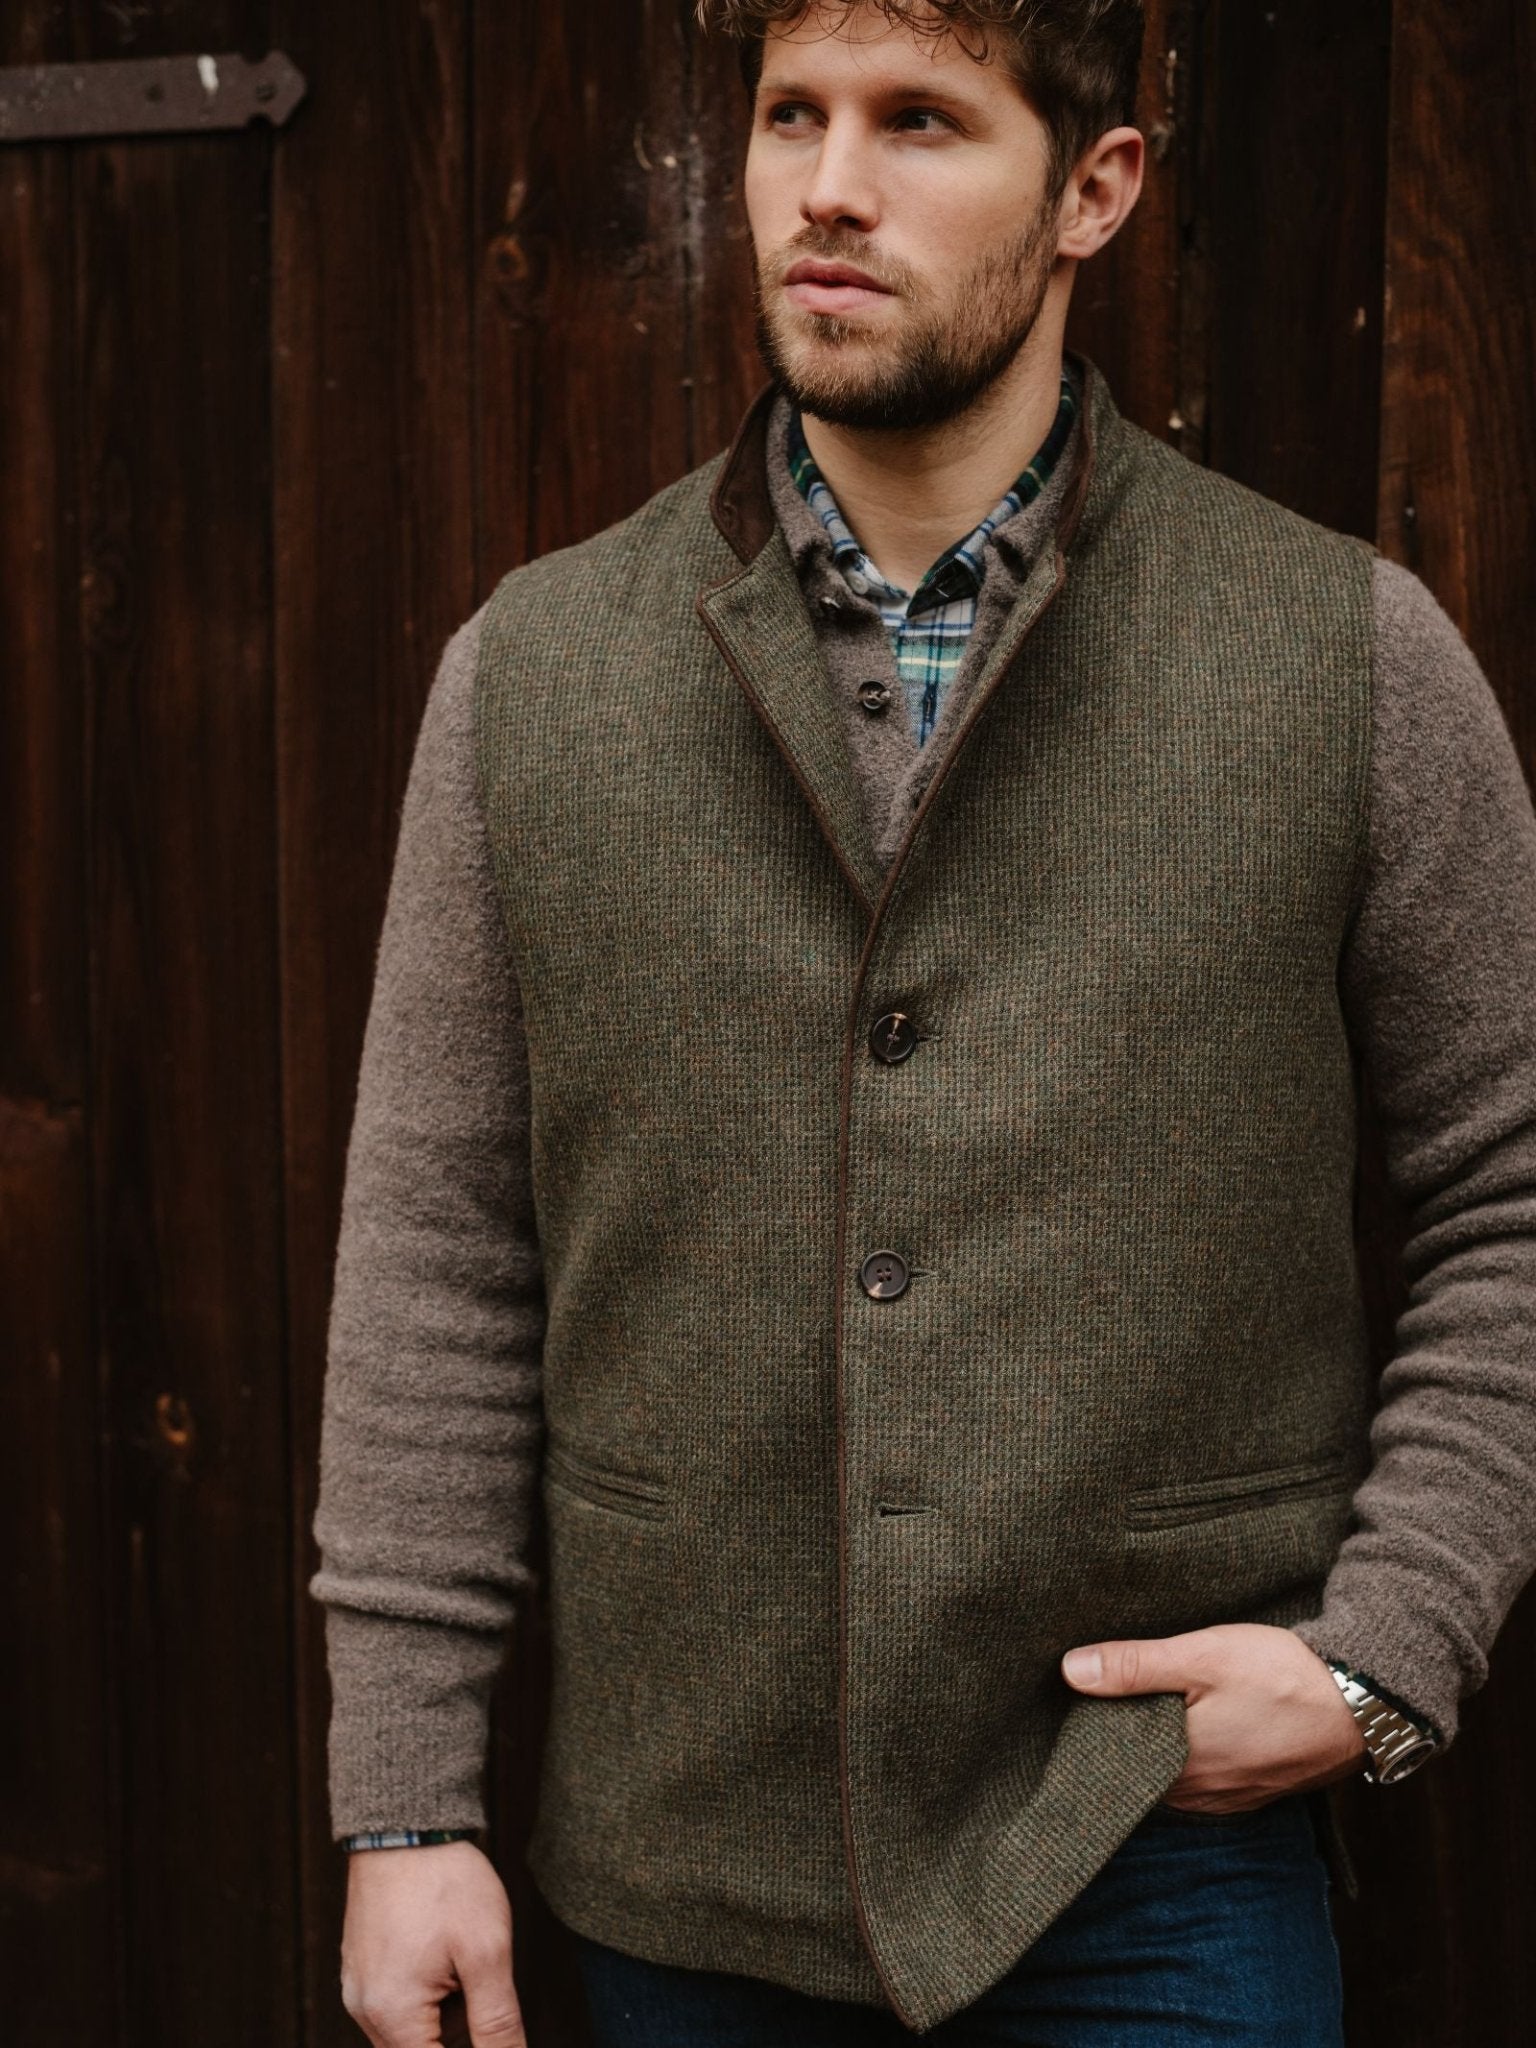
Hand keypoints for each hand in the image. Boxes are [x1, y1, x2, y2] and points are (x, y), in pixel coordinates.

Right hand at [340, 1840, 526, 2046]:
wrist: (406, 1821)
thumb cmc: (445, 1882)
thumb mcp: (486, 1953)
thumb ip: (497, 2023)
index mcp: (392, 2016)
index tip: (490, 2020)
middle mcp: (364, 2011)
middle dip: (460, 2027)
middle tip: (475, 1977)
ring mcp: (359, 1988)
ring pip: (413, 2029)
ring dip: (446, 2010)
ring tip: (460, 1953)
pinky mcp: (362, 1967)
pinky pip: (400, 2002)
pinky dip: (429, 1988)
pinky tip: (444, 1948)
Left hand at [1060, 1622, 1366, 1813]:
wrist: (1363, 1704)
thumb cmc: (1280, 1675)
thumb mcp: (1200, 1656)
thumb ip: (1135, 1667)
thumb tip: (1071, 1671)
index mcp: (1177, 1765)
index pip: (1112, 1760)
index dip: (1092, 1731)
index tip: (1073, 1705)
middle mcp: (1199, 1794)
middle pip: (1141, 1770)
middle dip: (1122, 1739)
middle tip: (1101, 1699)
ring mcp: (1230, 1796)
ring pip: (1173, 1777)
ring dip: (1158, 1747)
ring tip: (1141, 1706)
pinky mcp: (1255, 1789)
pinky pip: (1205, 1780)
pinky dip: (1191, 1756)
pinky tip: (1190, 1725)